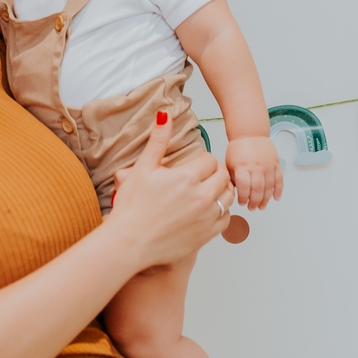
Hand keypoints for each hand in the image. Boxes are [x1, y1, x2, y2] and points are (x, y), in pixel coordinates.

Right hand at [110, 114, 233, 265]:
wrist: (129, 242)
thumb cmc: (132, 208)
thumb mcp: (142, 168)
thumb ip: (158, 141)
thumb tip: (164, 115)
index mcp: (187, 177)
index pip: (210, 160)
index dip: (203, 161)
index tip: (195, 166)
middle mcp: (201, 196)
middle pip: (223, 177)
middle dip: (215, 174)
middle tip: (203, 177)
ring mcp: (206, 217)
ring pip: (228, 197)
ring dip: (221, 191)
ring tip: (207, 191)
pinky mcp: (207, 235)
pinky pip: (225, 219)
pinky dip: (220, 213)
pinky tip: (207, 211)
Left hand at [225, 136, 282, 208]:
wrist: (250, 133)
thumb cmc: (238, 148)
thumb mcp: (229, 163)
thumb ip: (232, 178)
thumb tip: (233, 193)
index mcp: (242, 166)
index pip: (244, 187)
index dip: (244, 198)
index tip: (242, 203)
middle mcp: (256, 166)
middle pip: (258, 189)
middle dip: (255, 202)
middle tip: (252, 208)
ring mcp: (267, 165)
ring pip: (269, 187)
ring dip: (266, 199)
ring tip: (262, 206)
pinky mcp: (275, 163)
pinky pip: (279, 179)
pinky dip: (278, 190)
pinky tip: (275, 198)